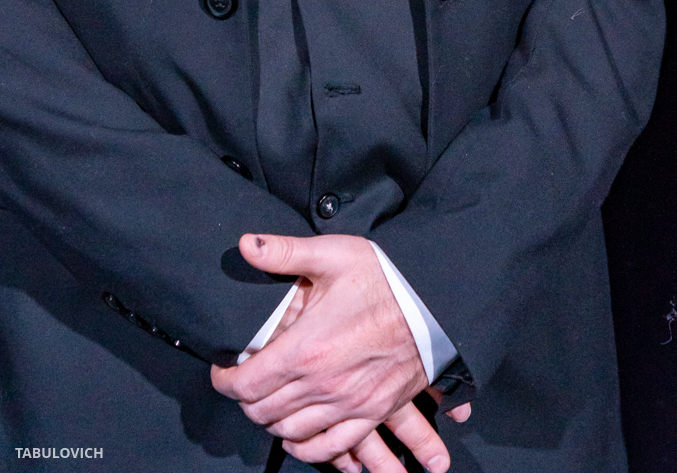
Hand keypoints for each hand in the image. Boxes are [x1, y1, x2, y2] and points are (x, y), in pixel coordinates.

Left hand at [210, 232, 468, 471]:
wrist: (437, 301)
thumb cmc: (386, 277)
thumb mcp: (334, 254)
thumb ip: (284, 253)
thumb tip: (245, 244)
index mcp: (306, 349)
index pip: (245, 384)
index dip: (225, 380)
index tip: (224, 369)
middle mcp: (322, 385)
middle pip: (262, 412)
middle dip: (247, 398)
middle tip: (248, 379)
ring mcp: (348, 404)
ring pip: (289, 432)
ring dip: (272, 420)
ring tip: (270, 400)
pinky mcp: (371, 413)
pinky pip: (328, 448)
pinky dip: (307, 447)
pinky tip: (298, 434)